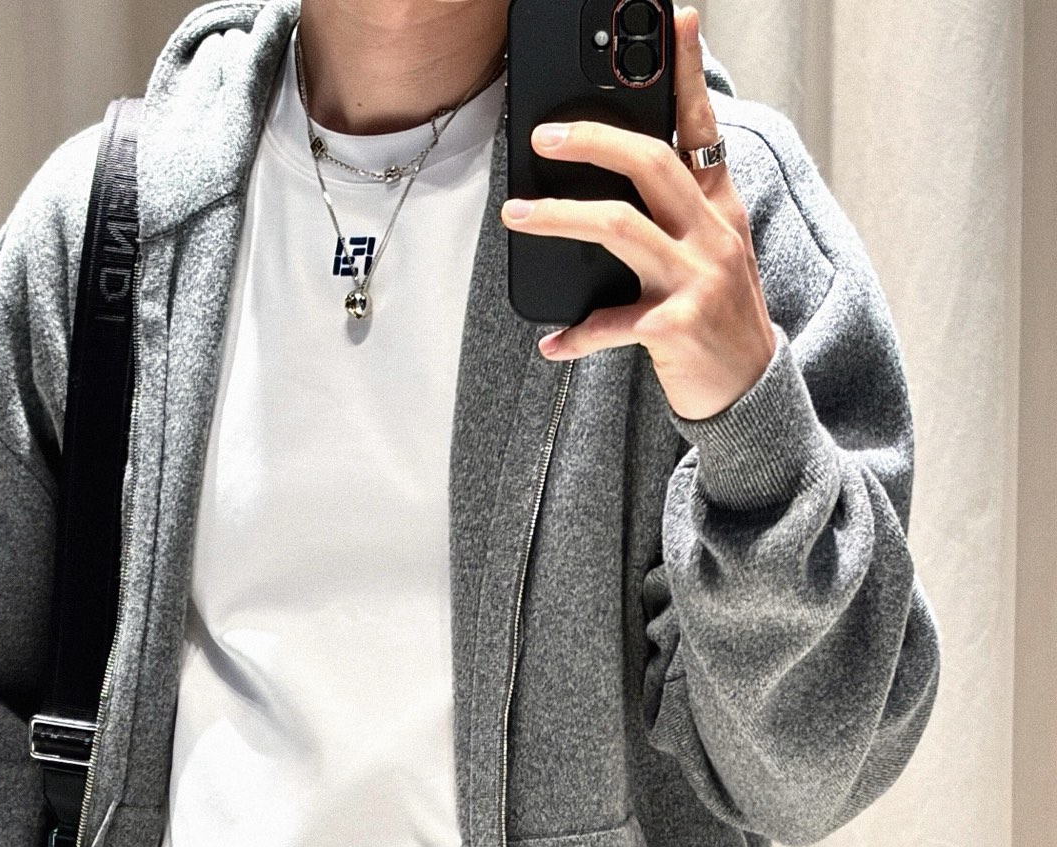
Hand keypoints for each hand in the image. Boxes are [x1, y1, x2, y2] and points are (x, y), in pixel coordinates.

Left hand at [500, 6, 775, 419]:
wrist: (750, 391)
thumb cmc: (718, 317)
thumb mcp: (713, 252)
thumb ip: (681, 210)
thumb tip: (622, 171)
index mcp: (719, 209)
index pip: (702, 128)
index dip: (686, 73)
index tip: (676, 19)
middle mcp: (711, 235)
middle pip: (650, 163)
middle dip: (592, 141)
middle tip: (543, 134)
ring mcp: (696, 279)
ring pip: (618, 227)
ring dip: (558, 217)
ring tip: (516, 214)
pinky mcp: (676, 327)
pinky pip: (611, 323)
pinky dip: (575, 336)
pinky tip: (551, 343)